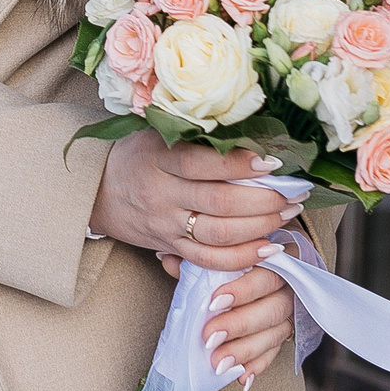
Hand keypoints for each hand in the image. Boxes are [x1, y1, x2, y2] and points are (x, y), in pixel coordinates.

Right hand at [89, 132, 301, 273]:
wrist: (96, 190)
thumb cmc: (137, 154)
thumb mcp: (156, 133)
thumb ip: (194, 134)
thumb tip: (251, 131)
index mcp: (158, 157)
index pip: (202, 164)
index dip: (239, 165)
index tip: (272, 163)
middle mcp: (162, 192)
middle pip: (219, 203)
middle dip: (264, 200)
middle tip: (293, 193)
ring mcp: (166, 223)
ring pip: (219, 233)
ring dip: (260, 226)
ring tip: (287, 214)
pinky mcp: (169, 246)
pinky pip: (208, 259)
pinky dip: (242, 257)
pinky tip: (268, 248)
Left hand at [154, 254, 297, 387]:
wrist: (249, 274)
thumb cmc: (231, 261)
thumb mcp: (215, 254)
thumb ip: (196, 257)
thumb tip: (169, 260)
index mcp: (275, 260)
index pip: (266, 274)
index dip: (243, 290)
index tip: (214, 302)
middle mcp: (288, 287)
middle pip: (273, 308)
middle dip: (239, 325)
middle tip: (210, 337)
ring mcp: (289, 313)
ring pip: (274, 334)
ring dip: (245, 350)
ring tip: (219, 362)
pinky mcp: (283, 334)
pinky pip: (274, 352)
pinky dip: (257, 365)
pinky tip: (242, 376)